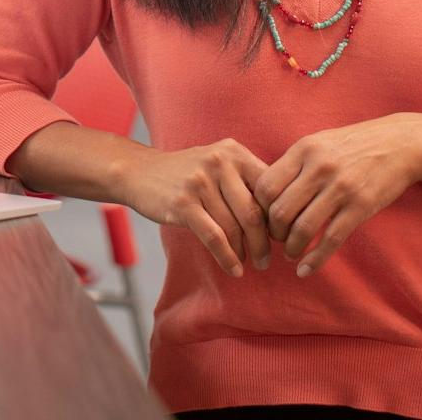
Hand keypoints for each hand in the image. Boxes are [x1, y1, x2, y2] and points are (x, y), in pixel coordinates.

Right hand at [121, 139, 271, 276]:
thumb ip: (245, 180)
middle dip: (264, 241)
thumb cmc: (188, 173)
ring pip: (233, 227)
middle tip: (268, 259)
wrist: (140, 171)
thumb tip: (281, 213)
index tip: (281, 236)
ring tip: (250, 264)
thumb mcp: (219, 163)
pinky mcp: (183, 204)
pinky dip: (227, 257)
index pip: (268, 188)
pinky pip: (213, 237)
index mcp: (234, 152)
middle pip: (253, 211)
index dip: (278, 216)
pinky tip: (234, 269)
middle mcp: (220, 162)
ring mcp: (200, 182)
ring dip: (245, 252)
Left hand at [252, 113, 421, 276]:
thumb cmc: (354, 144)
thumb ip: (294, 164)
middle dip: (274, 233)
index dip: (260, 210)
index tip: (266, 219)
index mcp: (305, 149)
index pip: (266, 187)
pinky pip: (330, 240)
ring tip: (292, 253)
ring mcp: (341, 187)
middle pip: (280, 212)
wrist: (400, 143)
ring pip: (302, 229)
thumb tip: (265, 194)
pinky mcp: (360, 206)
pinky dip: (314, 260)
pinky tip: (306, 270)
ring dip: (291, 249)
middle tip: (279, 239)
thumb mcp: (320, 142)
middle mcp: (320, 167)